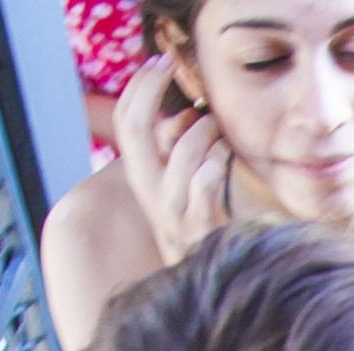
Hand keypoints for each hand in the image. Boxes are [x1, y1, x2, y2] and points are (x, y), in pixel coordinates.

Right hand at [111, 54, 235, 264]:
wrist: (219, 284)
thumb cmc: (208, 230)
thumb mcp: (184, 189)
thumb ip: (177, 155)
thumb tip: (181, 117)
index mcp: (145, 182)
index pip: (125, 126)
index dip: (137, 89)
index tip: (156, 63)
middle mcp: (153, 197)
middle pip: (135, 131)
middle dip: (150, 90)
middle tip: (169, 66)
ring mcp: (176, 214)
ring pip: (180, 151)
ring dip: (204, 130)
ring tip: (218, 130)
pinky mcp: (202, 227)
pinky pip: (205, 179)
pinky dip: (217, 161)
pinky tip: (227, 157)